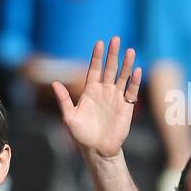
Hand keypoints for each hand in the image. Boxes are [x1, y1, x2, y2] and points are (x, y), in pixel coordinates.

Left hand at [52, 37, 140, 159]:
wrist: (98, 151)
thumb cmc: (82, 136)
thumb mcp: (70, 118)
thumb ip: (64, 100)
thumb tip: (54, 83)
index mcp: (90, 91)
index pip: (94, 69)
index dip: (97, 57)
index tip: (99, 43)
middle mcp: (104, 91)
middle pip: (110, 68)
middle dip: (113, 54)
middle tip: (116, 39)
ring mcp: (116, 97)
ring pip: (122, 76)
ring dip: (126, 64)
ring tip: (129, 51)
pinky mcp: (126, 106)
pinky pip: (131, 91)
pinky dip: (134, 81)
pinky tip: (136, 70)